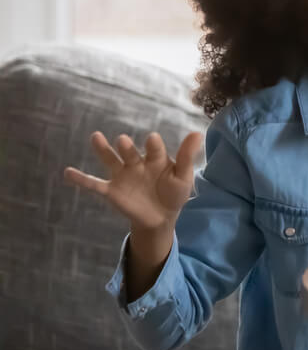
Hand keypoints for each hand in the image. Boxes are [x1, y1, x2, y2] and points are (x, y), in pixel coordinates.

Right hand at [64, 130, 202, 233]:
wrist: (161, 217)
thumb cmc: (174, 192)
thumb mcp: (183, 177)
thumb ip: (187, 157)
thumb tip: (198, 132)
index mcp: (156, 158)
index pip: (155, 149)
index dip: (153, 145)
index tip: (152, 139)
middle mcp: (137, 163)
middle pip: (130, 152)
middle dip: (127, 147)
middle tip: (123, 141)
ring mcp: (123, 176)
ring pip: (111, 160)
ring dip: (103, 150)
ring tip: (96, 137)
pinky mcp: (112, 191)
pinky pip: (94, 185)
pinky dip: (81, 179)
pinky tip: (67, 172)